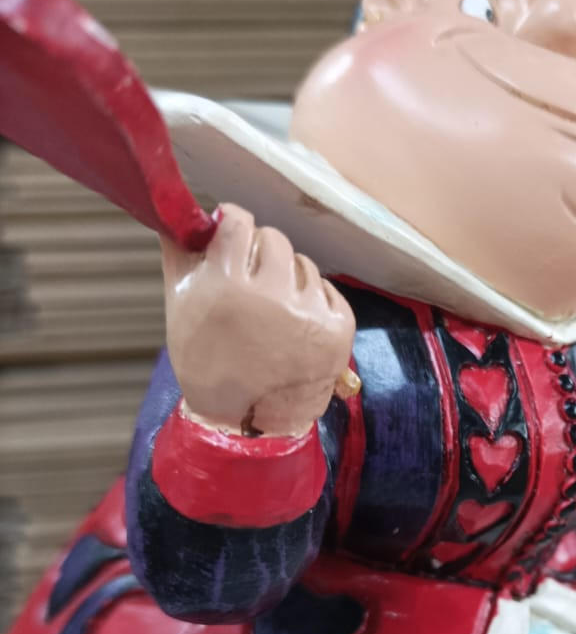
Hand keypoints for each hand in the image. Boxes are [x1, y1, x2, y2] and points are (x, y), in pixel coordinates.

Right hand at [162, 204, 355, 436]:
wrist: (247, 421)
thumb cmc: (208, 362)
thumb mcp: (179, 307)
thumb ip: (180, 254)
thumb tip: (183, 212)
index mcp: (226, 286)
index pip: (237, 221)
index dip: (231, 226)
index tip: (230, 234)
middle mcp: (271, 294)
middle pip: (272, 239)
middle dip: (259, 254)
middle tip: (250, 281)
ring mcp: (308, 312)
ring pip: (301, 262)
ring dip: (286, 277)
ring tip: (272, 311)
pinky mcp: (337, 327)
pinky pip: (326, 288)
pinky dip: (311, 299)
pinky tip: (294, 322)